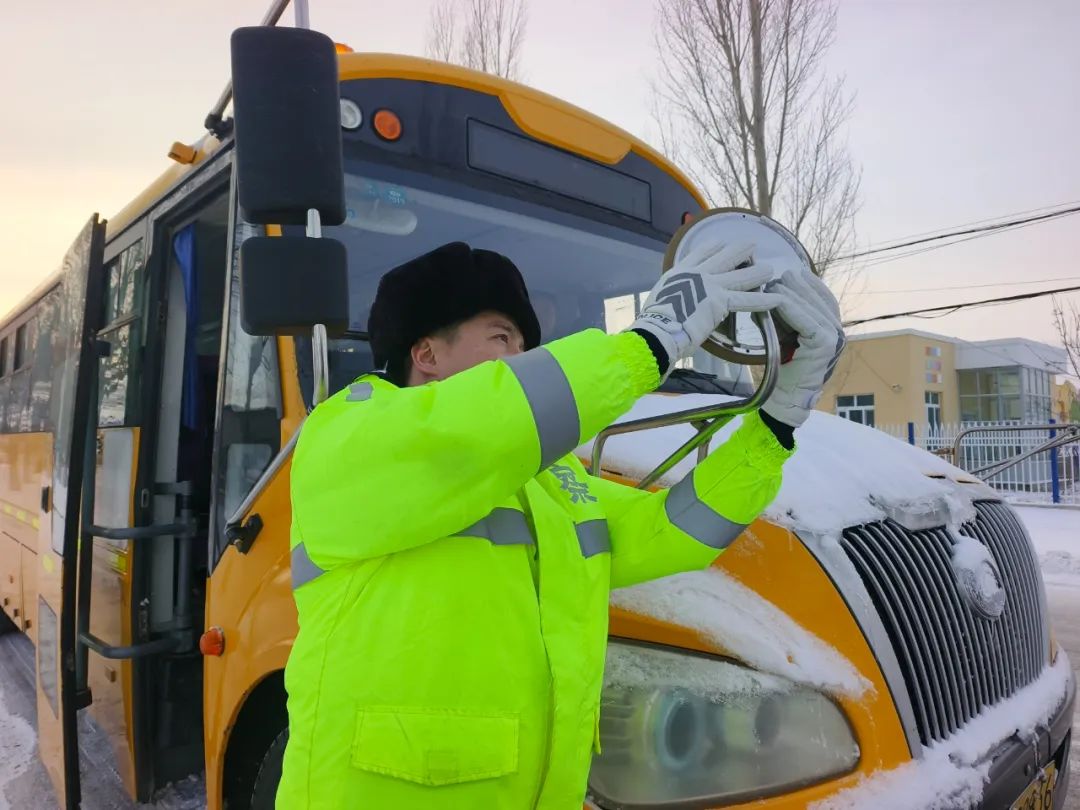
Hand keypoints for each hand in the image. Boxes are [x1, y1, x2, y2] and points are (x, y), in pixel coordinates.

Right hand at [630, 242, 781, 379]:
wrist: (658, 328)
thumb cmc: (654, 320)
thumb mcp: (659, 298)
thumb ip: (672, 295)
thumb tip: (675, 304)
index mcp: (680, 272)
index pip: (700, 254)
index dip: (712, 247)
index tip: (721, 243)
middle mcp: (697, 273)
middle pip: (724, 257)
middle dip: (739, 251)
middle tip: (751, 246)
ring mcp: (711, 285)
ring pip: (740, 276)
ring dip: (757, 271)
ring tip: (770, 269)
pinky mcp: (721, 301)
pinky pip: (747, 299)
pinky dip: (764, 299)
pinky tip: (778, 298)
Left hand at [761, 269, 844, 427]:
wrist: (785, 400)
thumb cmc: (782, 369)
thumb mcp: (785, 334)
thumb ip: (786, 315)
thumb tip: (772, 288)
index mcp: (831, 329)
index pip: (823, 298)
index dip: (809, 283)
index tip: (791, 272)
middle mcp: (837, 332)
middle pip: (819, 299)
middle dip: (798, 285)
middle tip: (778, 275)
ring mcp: (834, 338)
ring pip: (812, 308)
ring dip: (792, 293)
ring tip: (774, 284)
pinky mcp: (825, 345)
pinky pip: (806, 321)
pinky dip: (790, 308)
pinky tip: (776, 299)